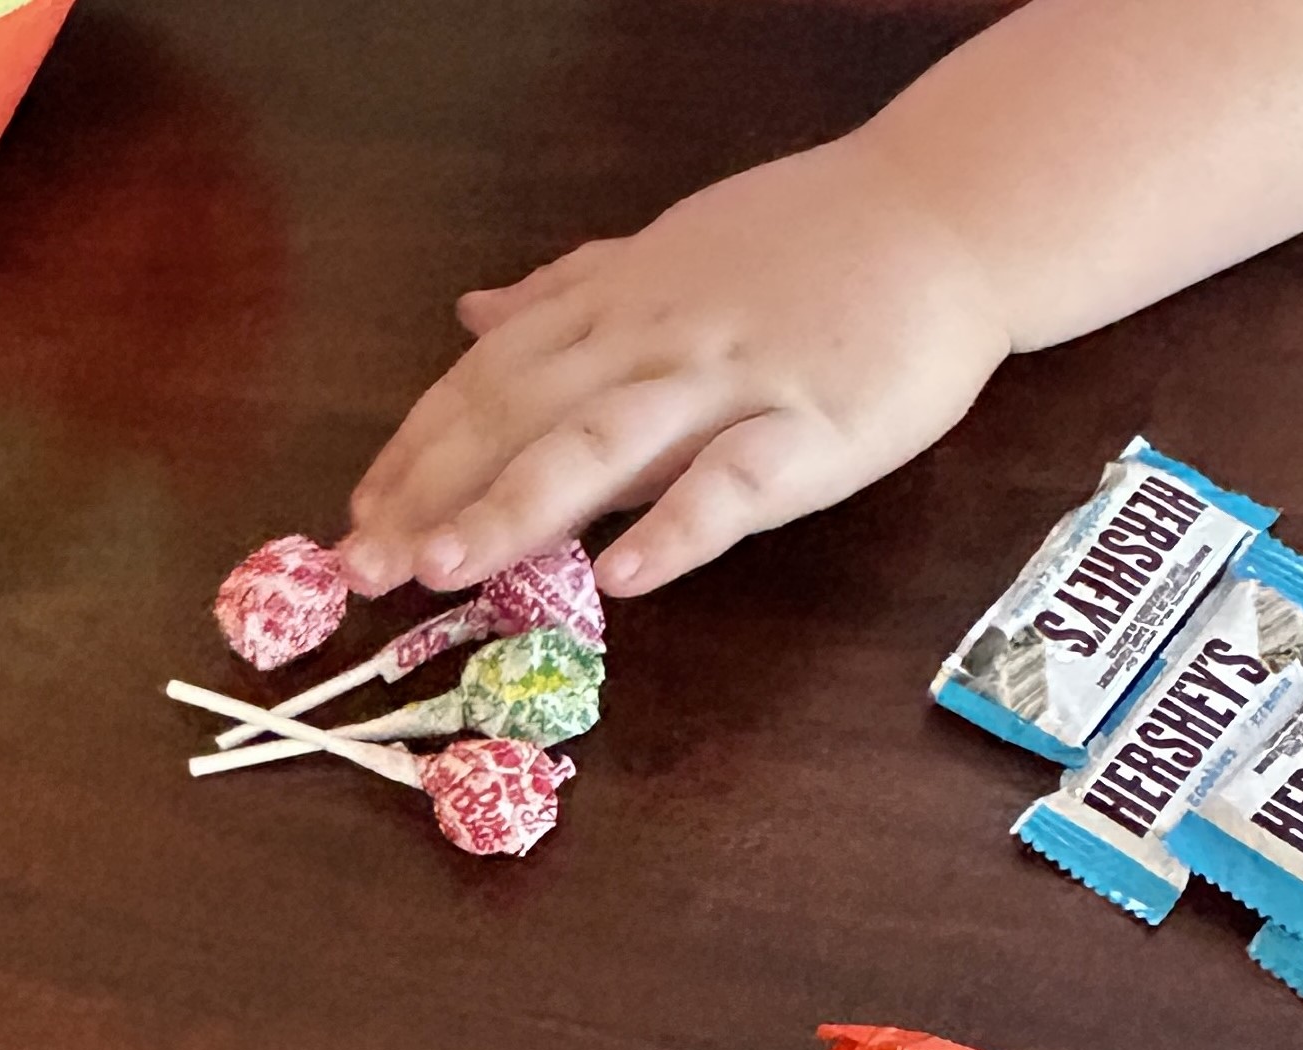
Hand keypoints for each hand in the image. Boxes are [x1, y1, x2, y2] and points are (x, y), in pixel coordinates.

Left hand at [340, 130, 1013, 598]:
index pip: (489, 377)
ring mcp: (734, 381)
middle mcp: (654, 338)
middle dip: (432, 492)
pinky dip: (676, 528)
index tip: (354, 511)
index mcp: (617, 302)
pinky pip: (736, 482)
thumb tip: (471, 315)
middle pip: (522, 416)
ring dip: (516, 505)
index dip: (416, 446)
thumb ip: (569, 291)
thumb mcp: (668, 251)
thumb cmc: (810, 242)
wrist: (948, 215)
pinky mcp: (816, 426)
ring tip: (443, 568)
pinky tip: (622, 580)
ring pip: (605, 443)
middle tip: (358, 567)